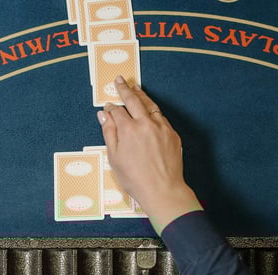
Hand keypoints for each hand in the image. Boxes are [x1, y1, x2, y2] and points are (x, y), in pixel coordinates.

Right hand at [97, 76, 202, 233]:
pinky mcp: (172, 134)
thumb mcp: (114, 158)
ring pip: (150, 105)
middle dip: (125, 89)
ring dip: (141, 95)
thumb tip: (104, 115)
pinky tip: (150, 109)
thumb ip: (109, 133)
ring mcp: (161, 128)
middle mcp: (145, 124)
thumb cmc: (135, 179)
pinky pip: (161, 117)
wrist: (163, 190)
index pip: (117, 111)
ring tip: (136, 88)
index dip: (111, 108)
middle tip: (120, 80)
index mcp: (128, 130)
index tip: (108, 107)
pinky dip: (153, 110)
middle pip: (133, 101)